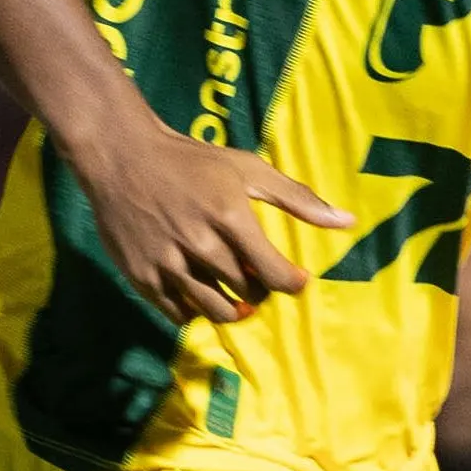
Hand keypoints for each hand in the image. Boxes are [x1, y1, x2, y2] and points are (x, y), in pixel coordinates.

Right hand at [68, 117, 350, 323]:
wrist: (123, 157)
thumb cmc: (192, 161)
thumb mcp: (247, 169)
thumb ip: (297, 198)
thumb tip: (347, 221)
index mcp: (230, 217)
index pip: (275, 274)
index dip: (292, 283)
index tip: (296, 279)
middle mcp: (200, 245)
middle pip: (247, 292)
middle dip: (259, 289)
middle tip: (256, 274)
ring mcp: (168, 263)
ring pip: (214, 309)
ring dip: (232, 307)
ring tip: (234, 292)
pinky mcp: (142, 276)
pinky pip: (178, 313)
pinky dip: (195, 310)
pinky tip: (200, 291)